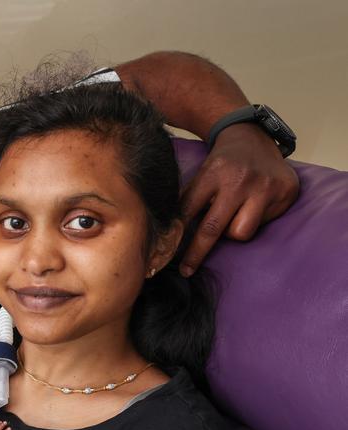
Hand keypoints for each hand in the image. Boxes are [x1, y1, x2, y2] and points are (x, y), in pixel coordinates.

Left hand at [179, 123, 298, 275]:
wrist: (251, 136)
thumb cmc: (221, 163)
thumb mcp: (201, 173)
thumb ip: (190, 199)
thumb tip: (171, 233)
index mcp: (212, 174)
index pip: (189, 212)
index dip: (178, 237)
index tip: (168, 255)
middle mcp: (239, 180)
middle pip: (213, 228)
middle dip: (196, 253)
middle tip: (185, 269)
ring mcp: (264, 187)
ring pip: (240, 232)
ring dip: (232, 230)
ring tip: (233, 216)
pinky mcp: (284, 191)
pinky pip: (263, 224)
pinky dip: (255, 220)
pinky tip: (255, 205)